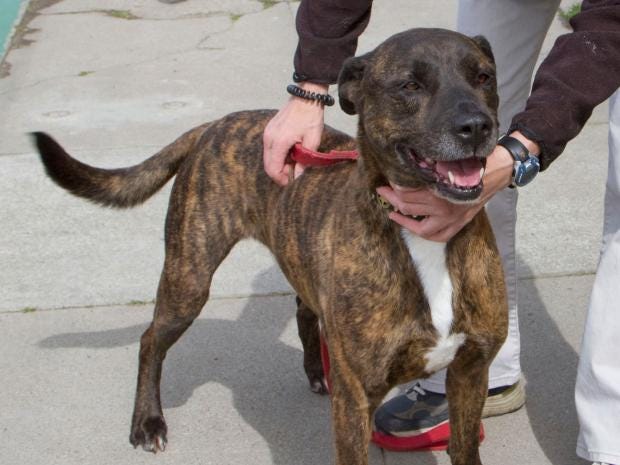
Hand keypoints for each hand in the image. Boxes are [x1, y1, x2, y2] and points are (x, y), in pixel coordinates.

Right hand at [263, 82, 327, 185]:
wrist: (307, 97)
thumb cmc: (311, 118)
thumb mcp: (312, 142)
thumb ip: (304, 161)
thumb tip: (298, 176)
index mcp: (279, 141)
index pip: (273, 168)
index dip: (280, 179)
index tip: (290, 183)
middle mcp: (269, 138)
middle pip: (268, 165)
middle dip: (279, 173)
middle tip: (293, 174)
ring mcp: (268, 133)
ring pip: (268, 157)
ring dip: (279, 164)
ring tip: (295, 163)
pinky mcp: (269, 130)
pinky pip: (270, 149)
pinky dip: (278, 155)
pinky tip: (291, 154)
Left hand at [376, 141, 519, 241]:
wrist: (498, 171)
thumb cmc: (473, 162)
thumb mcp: (449, 161)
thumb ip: (429, 168)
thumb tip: (408, 167)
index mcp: (440, 190)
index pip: (407, 192)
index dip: (394, 186)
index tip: (388, 180)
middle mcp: (443, 208)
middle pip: (408, 207)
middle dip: (392, 198)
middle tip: (382, 191)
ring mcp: (451, 219)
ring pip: (418, 226)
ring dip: (402, 218)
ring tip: (392, 211)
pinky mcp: (457, 225)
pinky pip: (436, 236)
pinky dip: (421, 232)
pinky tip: (410, 225)